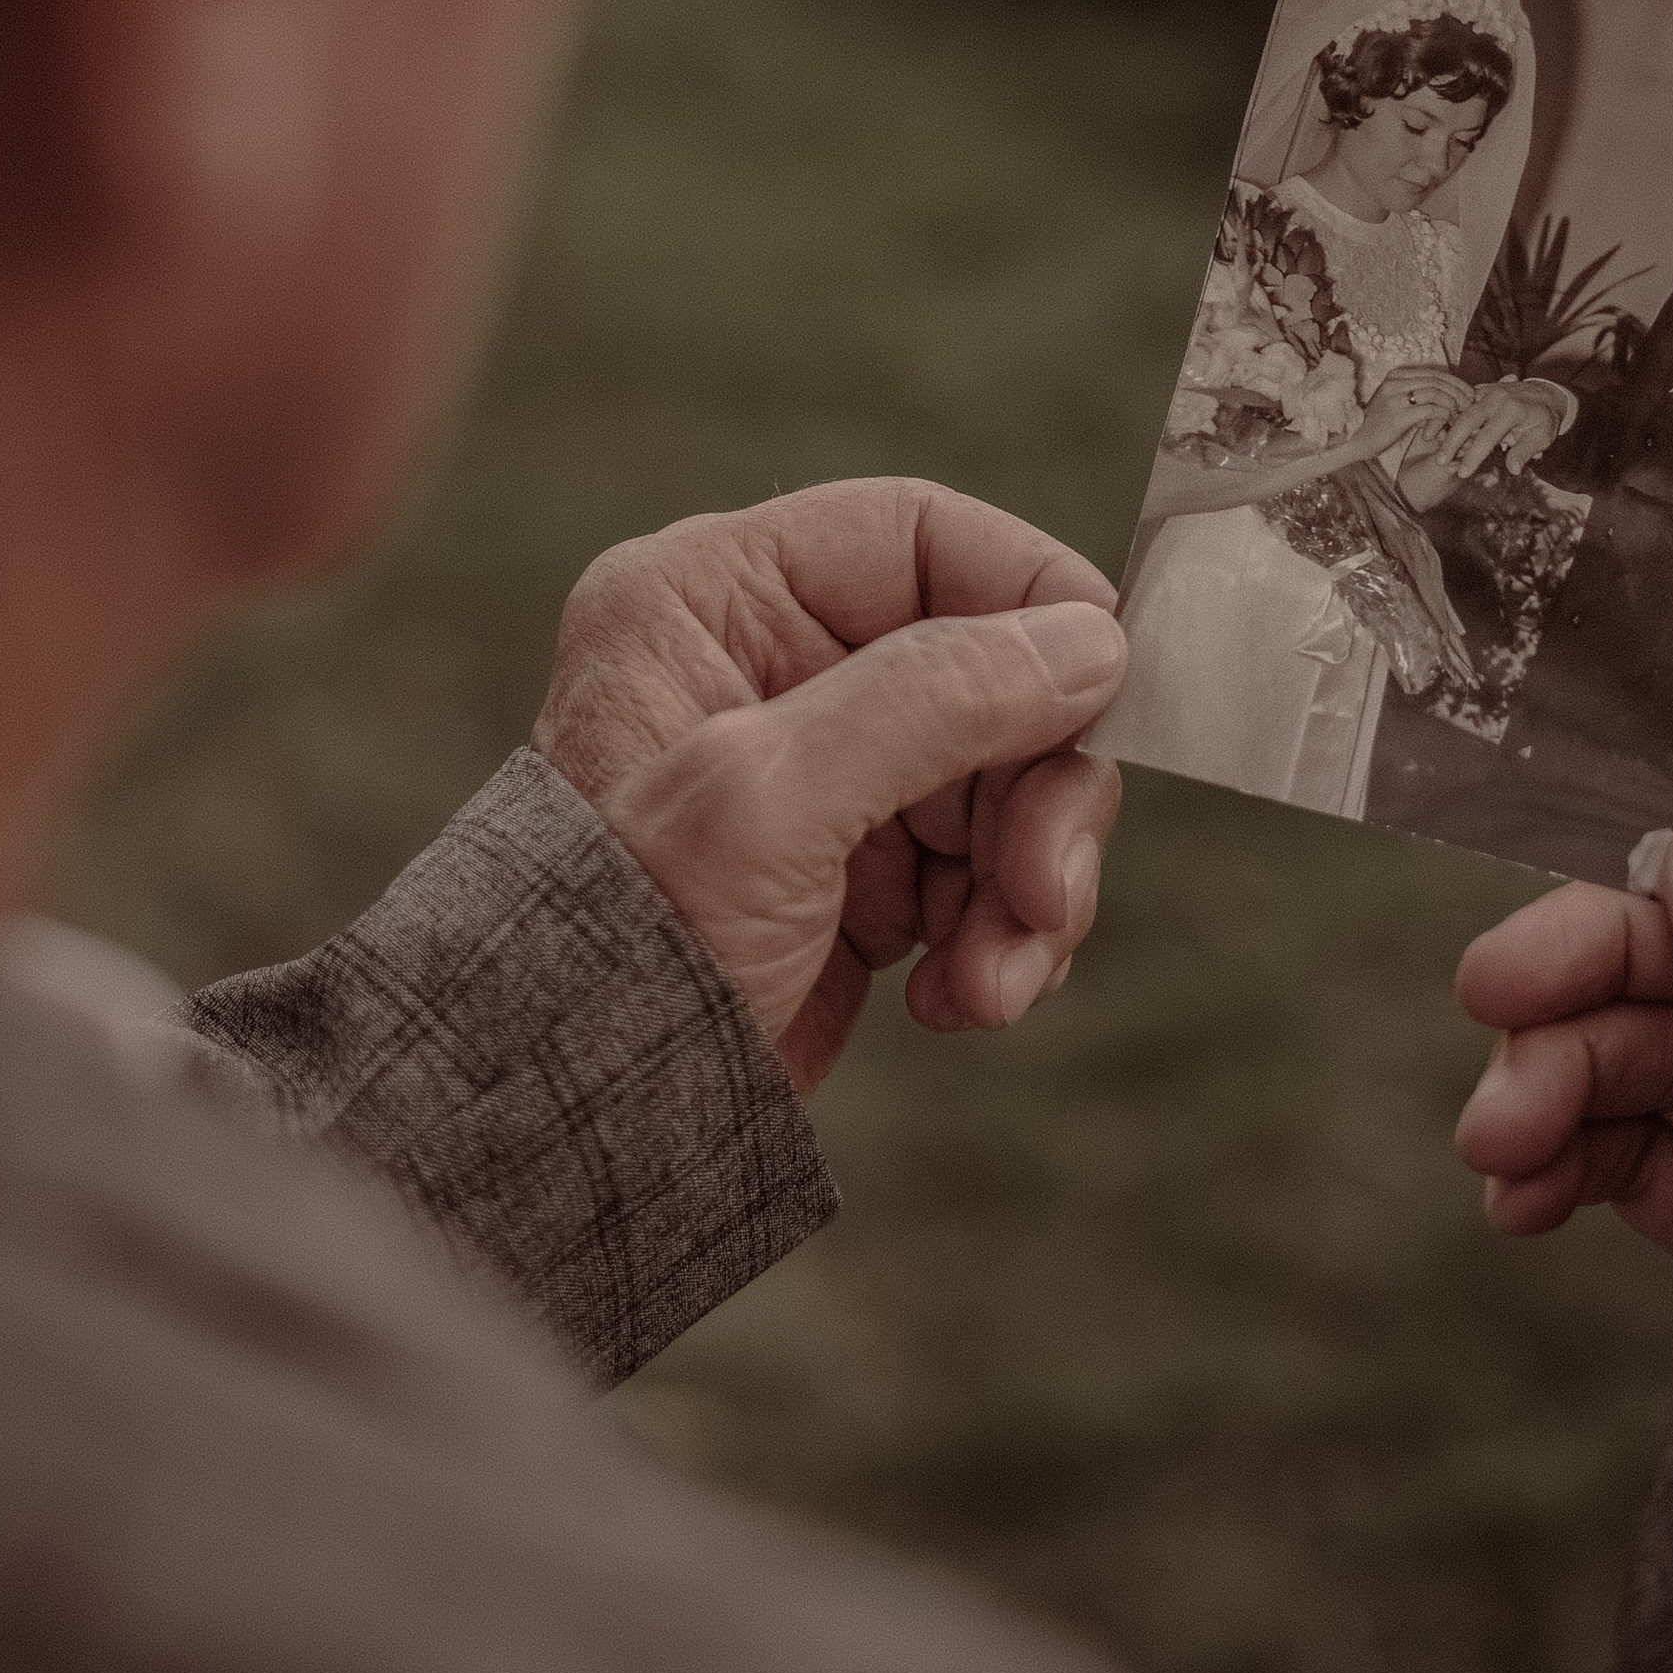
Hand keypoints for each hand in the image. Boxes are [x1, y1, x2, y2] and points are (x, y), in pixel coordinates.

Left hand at [534, 480, 1127, 1095]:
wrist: (568, 1133)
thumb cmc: (624, 943)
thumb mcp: (769, 801)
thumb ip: (930, 698)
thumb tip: (1091, 640)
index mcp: (716, 596)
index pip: (922, 540)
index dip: (1032, 602)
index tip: (1104, 694)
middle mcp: (772, 666)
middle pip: (989, 672)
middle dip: (1037, 793)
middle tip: (1045, 892)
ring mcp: (819, 775)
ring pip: (1004, 783)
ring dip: (1028, 886)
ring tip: (991, 983)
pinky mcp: (852, 877)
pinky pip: (982, 874)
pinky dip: (1000, 940)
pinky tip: (959, 1005)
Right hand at [1446, 379, 1566, 478]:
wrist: (1546, 394)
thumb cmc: (1544, 419)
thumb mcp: (1542, 437)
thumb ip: (1525, 452)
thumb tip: (1513, 469)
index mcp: (1511, 410)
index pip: (1487, 438)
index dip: (1474, 457)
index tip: (1463, 473)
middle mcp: (1496, 398)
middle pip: (1466, 421)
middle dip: (1451, 442)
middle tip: (1440, 461)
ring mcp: (1487, 391)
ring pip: (1461, 412)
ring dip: (1449, 430)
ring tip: (1438, 450)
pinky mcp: (1482, 390)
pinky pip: (1464, 405)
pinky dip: (1454, 419)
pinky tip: (1444, 434)